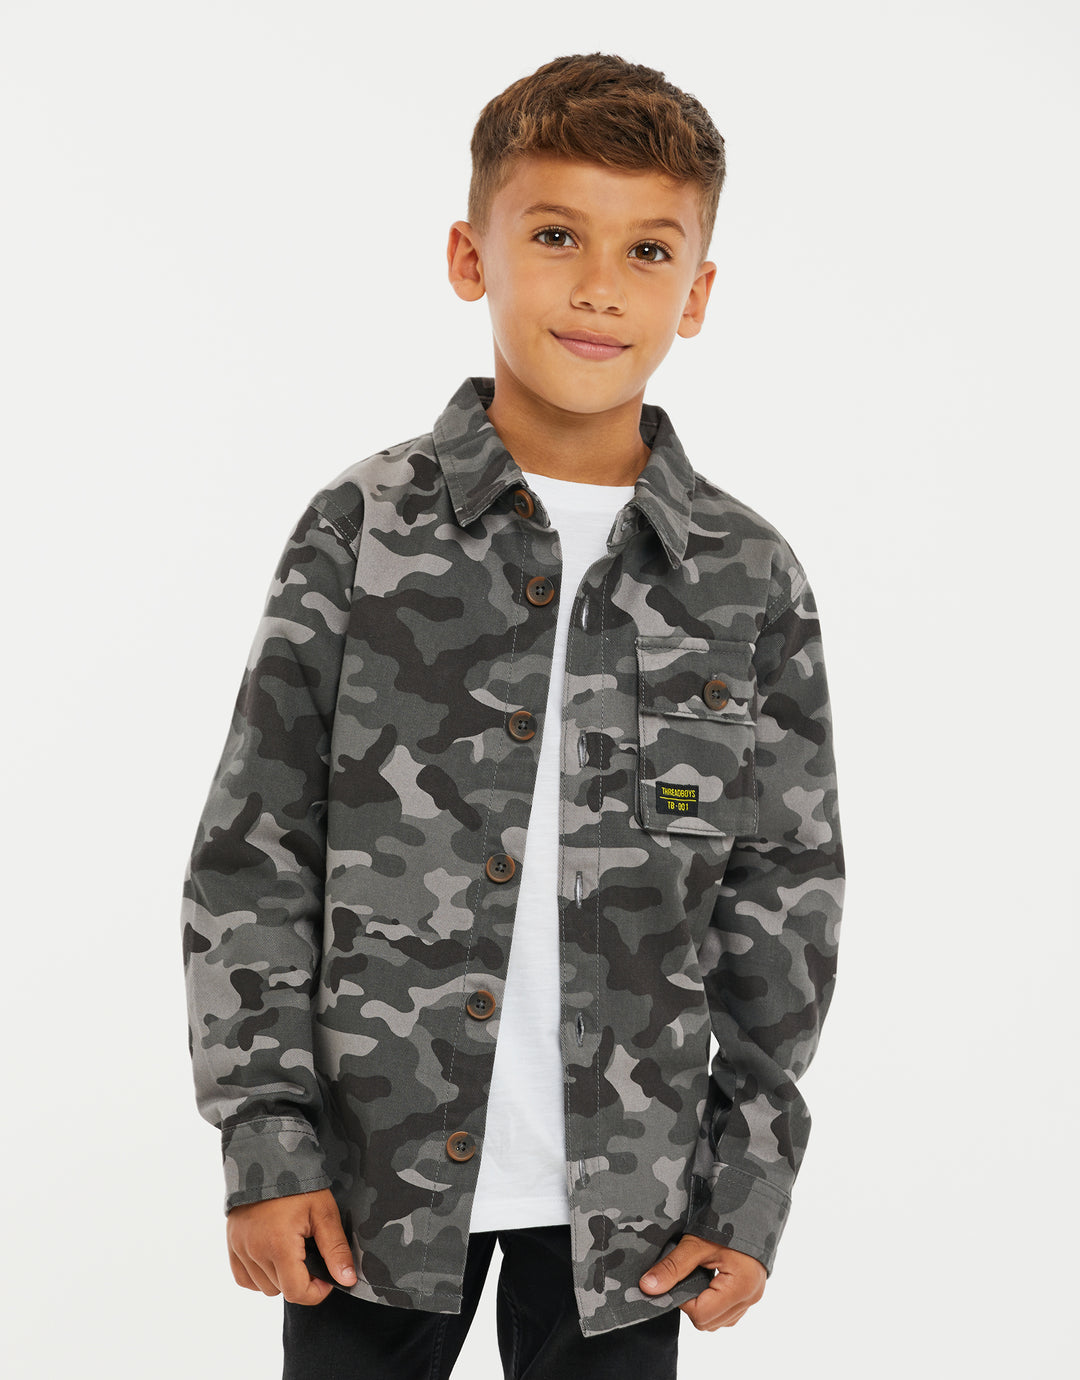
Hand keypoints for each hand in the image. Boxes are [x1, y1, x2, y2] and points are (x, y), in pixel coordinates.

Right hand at [227, 1188, 356, 1305]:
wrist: (269, 1159)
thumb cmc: (299, 1184)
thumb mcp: (324, 1212)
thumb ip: (335, 1249)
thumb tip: (347, 1280)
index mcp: (278, 1245)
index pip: (296, 1292)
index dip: (316, 1292)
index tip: (326, 1278)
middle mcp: (254, 1251)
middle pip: (281, 1290)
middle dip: (300, 1280)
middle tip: (310, 1253)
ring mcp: (240, 1248)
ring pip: (263, 1287)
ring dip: (280, 1278)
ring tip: (292, 1250)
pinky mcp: (232, 1244)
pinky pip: (244, 1278)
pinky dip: (259, 1275)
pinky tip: (272, 1256)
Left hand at [638, 1233, 766, 1330]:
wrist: (750, 1207)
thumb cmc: (726, 1222)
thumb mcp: (696, 1242)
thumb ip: (672, 1267)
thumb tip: (647, 1287)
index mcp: (740, 1287)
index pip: (701, 1315)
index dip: (683, 1299)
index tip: (680, 1276)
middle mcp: (750, 1298)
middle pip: (709, 1323)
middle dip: (692, 1304)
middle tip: (689, 1275)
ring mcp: (752, 1298)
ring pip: (718, 1322)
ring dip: (704, 1306)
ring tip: (701, 1276)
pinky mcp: (751, 1295)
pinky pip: (728, 1314)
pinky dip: (715, 1304)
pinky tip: (710, 1282)